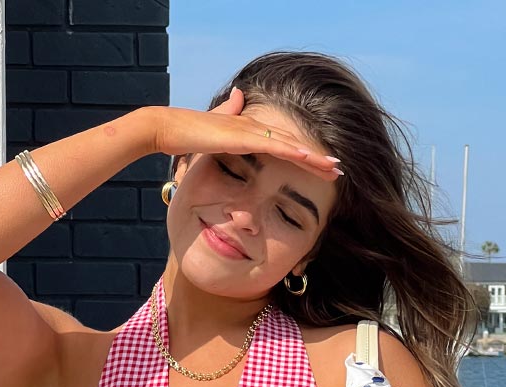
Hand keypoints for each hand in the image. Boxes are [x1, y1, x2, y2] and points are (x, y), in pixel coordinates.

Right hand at [147, 88, 340, 180]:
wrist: (167, 127)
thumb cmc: (185, 135)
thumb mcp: (210, 132)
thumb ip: (227, 114)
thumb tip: (238, 97)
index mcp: (247, 131)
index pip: (282, 144)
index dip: (303, 154)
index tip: (321, 166)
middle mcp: (252, 128)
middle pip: (292, 144)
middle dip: (316, 158)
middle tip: (338, 169)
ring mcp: (248, 130)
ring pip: (289, 145)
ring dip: (314, 158)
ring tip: (335, 169)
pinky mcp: (241, 137)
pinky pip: (274, 146)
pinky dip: (294, 152)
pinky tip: (310, 158)